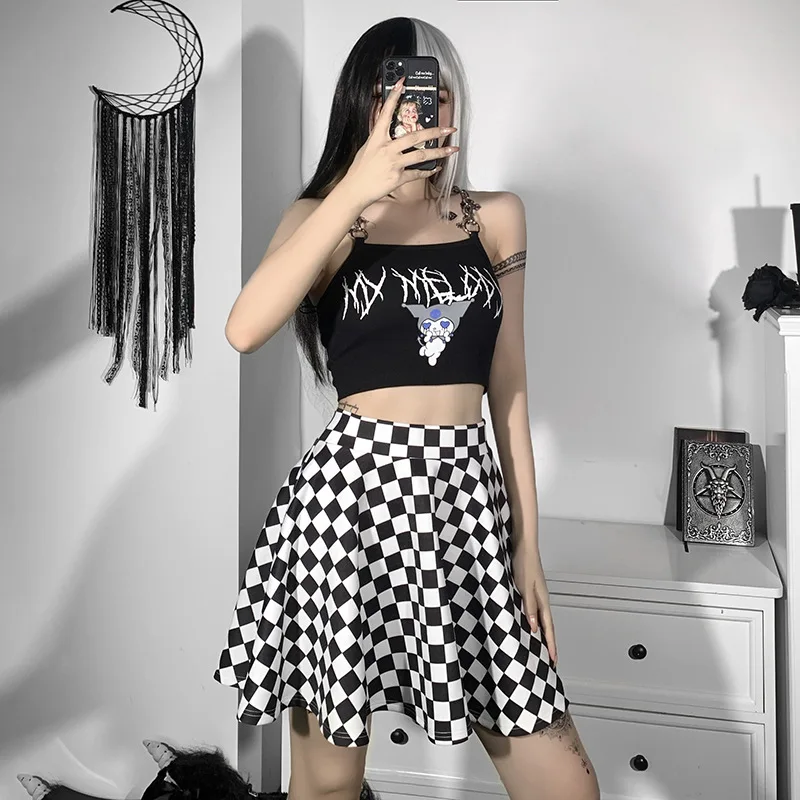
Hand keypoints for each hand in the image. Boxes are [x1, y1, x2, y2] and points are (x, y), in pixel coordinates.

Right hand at [339, 76, 459, 207]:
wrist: (354, 190)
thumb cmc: (359, 170)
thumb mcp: (367, 147)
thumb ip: (378, 135)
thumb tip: (383, 122)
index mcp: (377, 138)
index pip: (386, 112)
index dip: (393, 96)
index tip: (402, 82)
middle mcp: (387, 149)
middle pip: (415, 136)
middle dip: (435, 131)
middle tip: (449, 128)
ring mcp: (393, 163)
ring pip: (421, 155)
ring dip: (439, 152)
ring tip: (451, 149)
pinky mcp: (397, 178)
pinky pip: (417, 173)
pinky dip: (428, 171)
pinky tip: (437, 167)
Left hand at [512, 541, 557, 667]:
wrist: (524, 546)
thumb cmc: (524, 563)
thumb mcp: (524, 587)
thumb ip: (529, 607)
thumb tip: (534, 628)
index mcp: (542, 601)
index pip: (549, 628)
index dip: (551, 645)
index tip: (553, 661)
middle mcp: (542, 600)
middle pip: (549, 627)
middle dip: (551, 644)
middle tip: (552, 660)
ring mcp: (538, 595)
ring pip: (543, 620)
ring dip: (544, 635)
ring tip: (543, 648)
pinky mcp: (531, 591)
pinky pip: (537, 612)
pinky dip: (537, 622)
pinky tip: (531, 625)